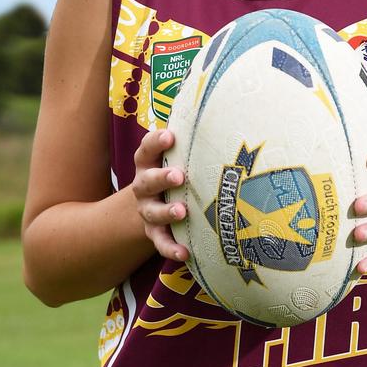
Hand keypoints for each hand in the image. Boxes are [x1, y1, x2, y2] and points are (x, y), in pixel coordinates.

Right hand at [131, 129, 189, 260]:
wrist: (156, 201)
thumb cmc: (175, 169)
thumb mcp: (178, 154)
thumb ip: (192, 140)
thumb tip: (223, 113)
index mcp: (148, 162)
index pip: (146, 149)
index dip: (155, 142)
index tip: (170, 136)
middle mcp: (144, 186)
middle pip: (146, 181)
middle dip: (161, 178)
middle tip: (179, 176)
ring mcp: (148, 210)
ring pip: (152, 212)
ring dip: (166, 212)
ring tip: (182, 212)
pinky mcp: (155, 232)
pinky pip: (160, 243)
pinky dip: (171, 249)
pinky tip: (185, 253)